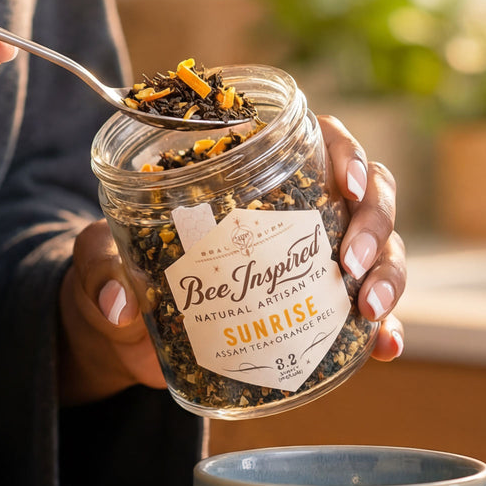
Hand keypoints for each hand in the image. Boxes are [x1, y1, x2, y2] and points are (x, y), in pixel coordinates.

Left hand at [59, 113, 405, 405]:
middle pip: (366, 194)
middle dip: (374, 223)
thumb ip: (102, 270)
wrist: (120, 336)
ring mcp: (312, 259)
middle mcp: (297, 208)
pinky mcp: (313, 310)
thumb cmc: (115, 273)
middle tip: (352, 262)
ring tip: (368, 309)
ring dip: (387, 274)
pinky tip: (383, 346)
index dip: (346, 152)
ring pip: (379, 250)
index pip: (320, 139)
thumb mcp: (98, 260)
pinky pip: (365, 314)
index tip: (346, 182)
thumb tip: (119, 305)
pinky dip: (383, 328)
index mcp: (252, 172)